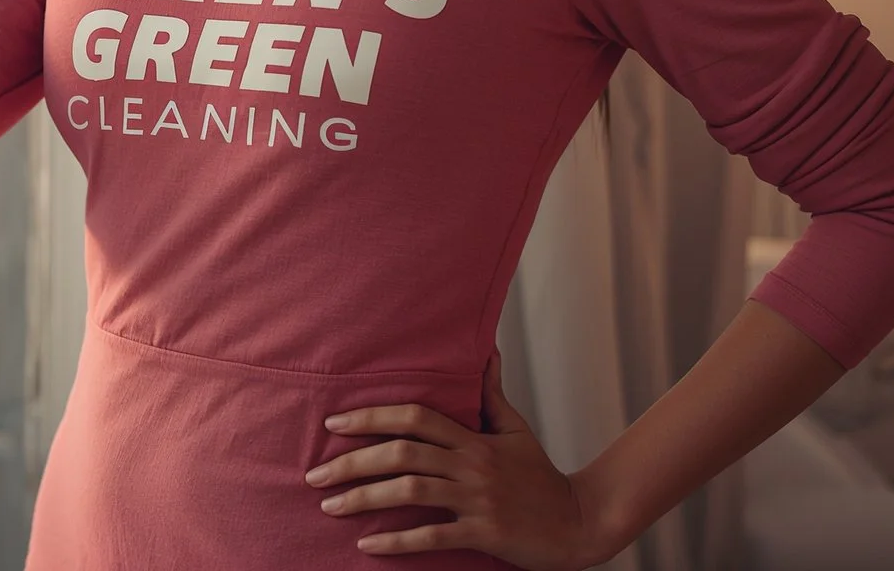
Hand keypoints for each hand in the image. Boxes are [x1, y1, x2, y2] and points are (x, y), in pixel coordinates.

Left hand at [305, 349, 620, 566]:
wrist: (578, 522)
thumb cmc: (539, 475)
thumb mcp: (515, 429)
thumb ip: (491, 393)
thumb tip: (487, 350)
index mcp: (474, 438)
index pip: (415, 417)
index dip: (372, 418)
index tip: (334, 426)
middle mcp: (472, 465)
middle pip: (402, 454)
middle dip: (352, 463)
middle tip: (314, 475)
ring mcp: (478, 499)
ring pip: (411, 492)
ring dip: (363, 499)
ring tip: (330, 506)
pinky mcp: (484, 533)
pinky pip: (433, 536)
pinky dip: (396, 542)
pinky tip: (367, 545)